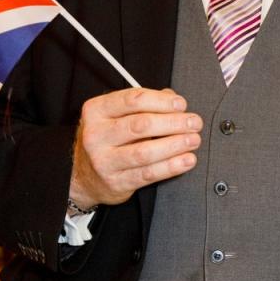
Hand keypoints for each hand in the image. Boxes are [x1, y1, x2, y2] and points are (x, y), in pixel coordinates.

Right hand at [69, 87, 202, 207]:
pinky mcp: (116, 181)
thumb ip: (144, 104)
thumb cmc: (108, 139)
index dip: (161, 101)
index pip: (133, 100)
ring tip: (193, 140)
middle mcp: (96, 135)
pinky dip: (171, 166)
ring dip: (175, 144)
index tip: (181, 104)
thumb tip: (172, 98)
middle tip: (194, 122)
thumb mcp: (116, 116)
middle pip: (141, 124)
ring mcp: (104, 160)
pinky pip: (148, 173)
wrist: (85, 175)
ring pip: (145, 151)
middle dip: (173, 122)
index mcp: (96, 111)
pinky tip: (186, 160)